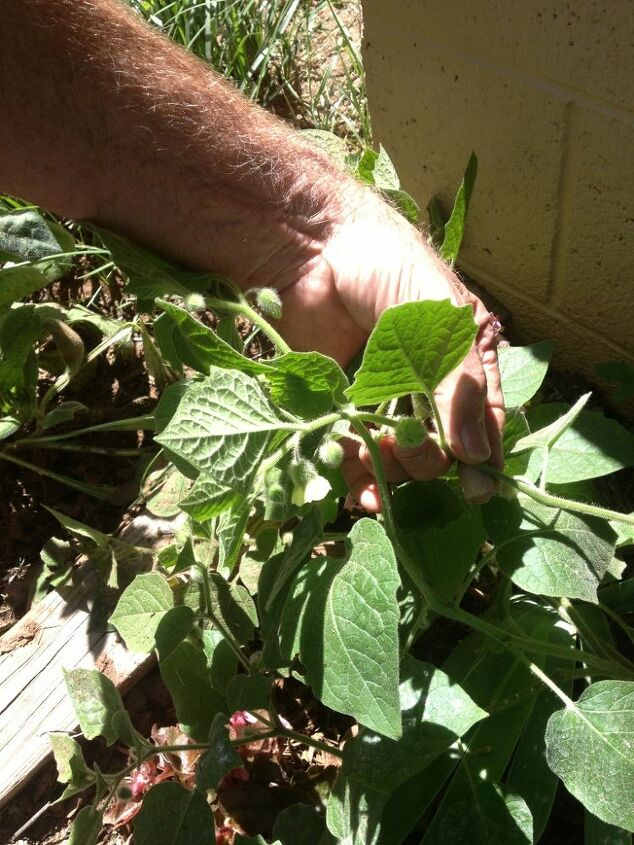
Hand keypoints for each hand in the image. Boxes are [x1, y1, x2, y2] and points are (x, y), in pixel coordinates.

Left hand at [273, 186, 504, 509]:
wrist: (309, 246)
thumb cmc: (385, 264)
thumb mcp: (438, 314)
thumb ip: (459, 382)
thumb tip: (475, 455)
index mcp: (462, 360)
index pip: (485, 422)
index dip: (482, 458)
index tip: (476, 490)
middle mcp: (426, 387)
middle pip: (440, 450)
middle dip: (425, 458)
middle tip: (404, 444)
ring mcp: (382, 400)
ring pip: (399, 460)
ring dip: (391, 473)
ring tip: (373, 463)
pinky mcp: (340, 406)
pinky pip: (355, 455)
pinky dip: (356, 475)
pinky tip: (352, 487)